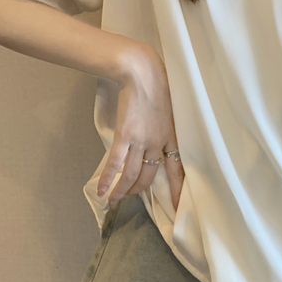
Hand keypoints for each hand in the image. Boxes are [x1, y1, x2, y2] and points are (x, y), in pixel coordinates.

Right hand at [96, 44, 184, 209]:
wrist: (142, 72)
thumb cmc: (158, 84)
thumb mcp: (171, 108)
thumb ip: (167, 125)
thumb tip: (160, 134)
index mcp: (172, 136)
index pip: (178, 169)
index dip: (178, 190)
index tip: (178, 208)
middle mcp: (158, 142)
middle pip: (150, 176)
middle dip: (140, 191)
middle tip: (131, 200)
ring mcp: (141, 140)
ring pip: (133, 174)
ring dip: (123, 190)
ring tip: (115, 200)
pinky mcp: (125, 135)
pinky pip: (116, 164)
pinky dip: (109, 179)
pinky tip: (103, 191)